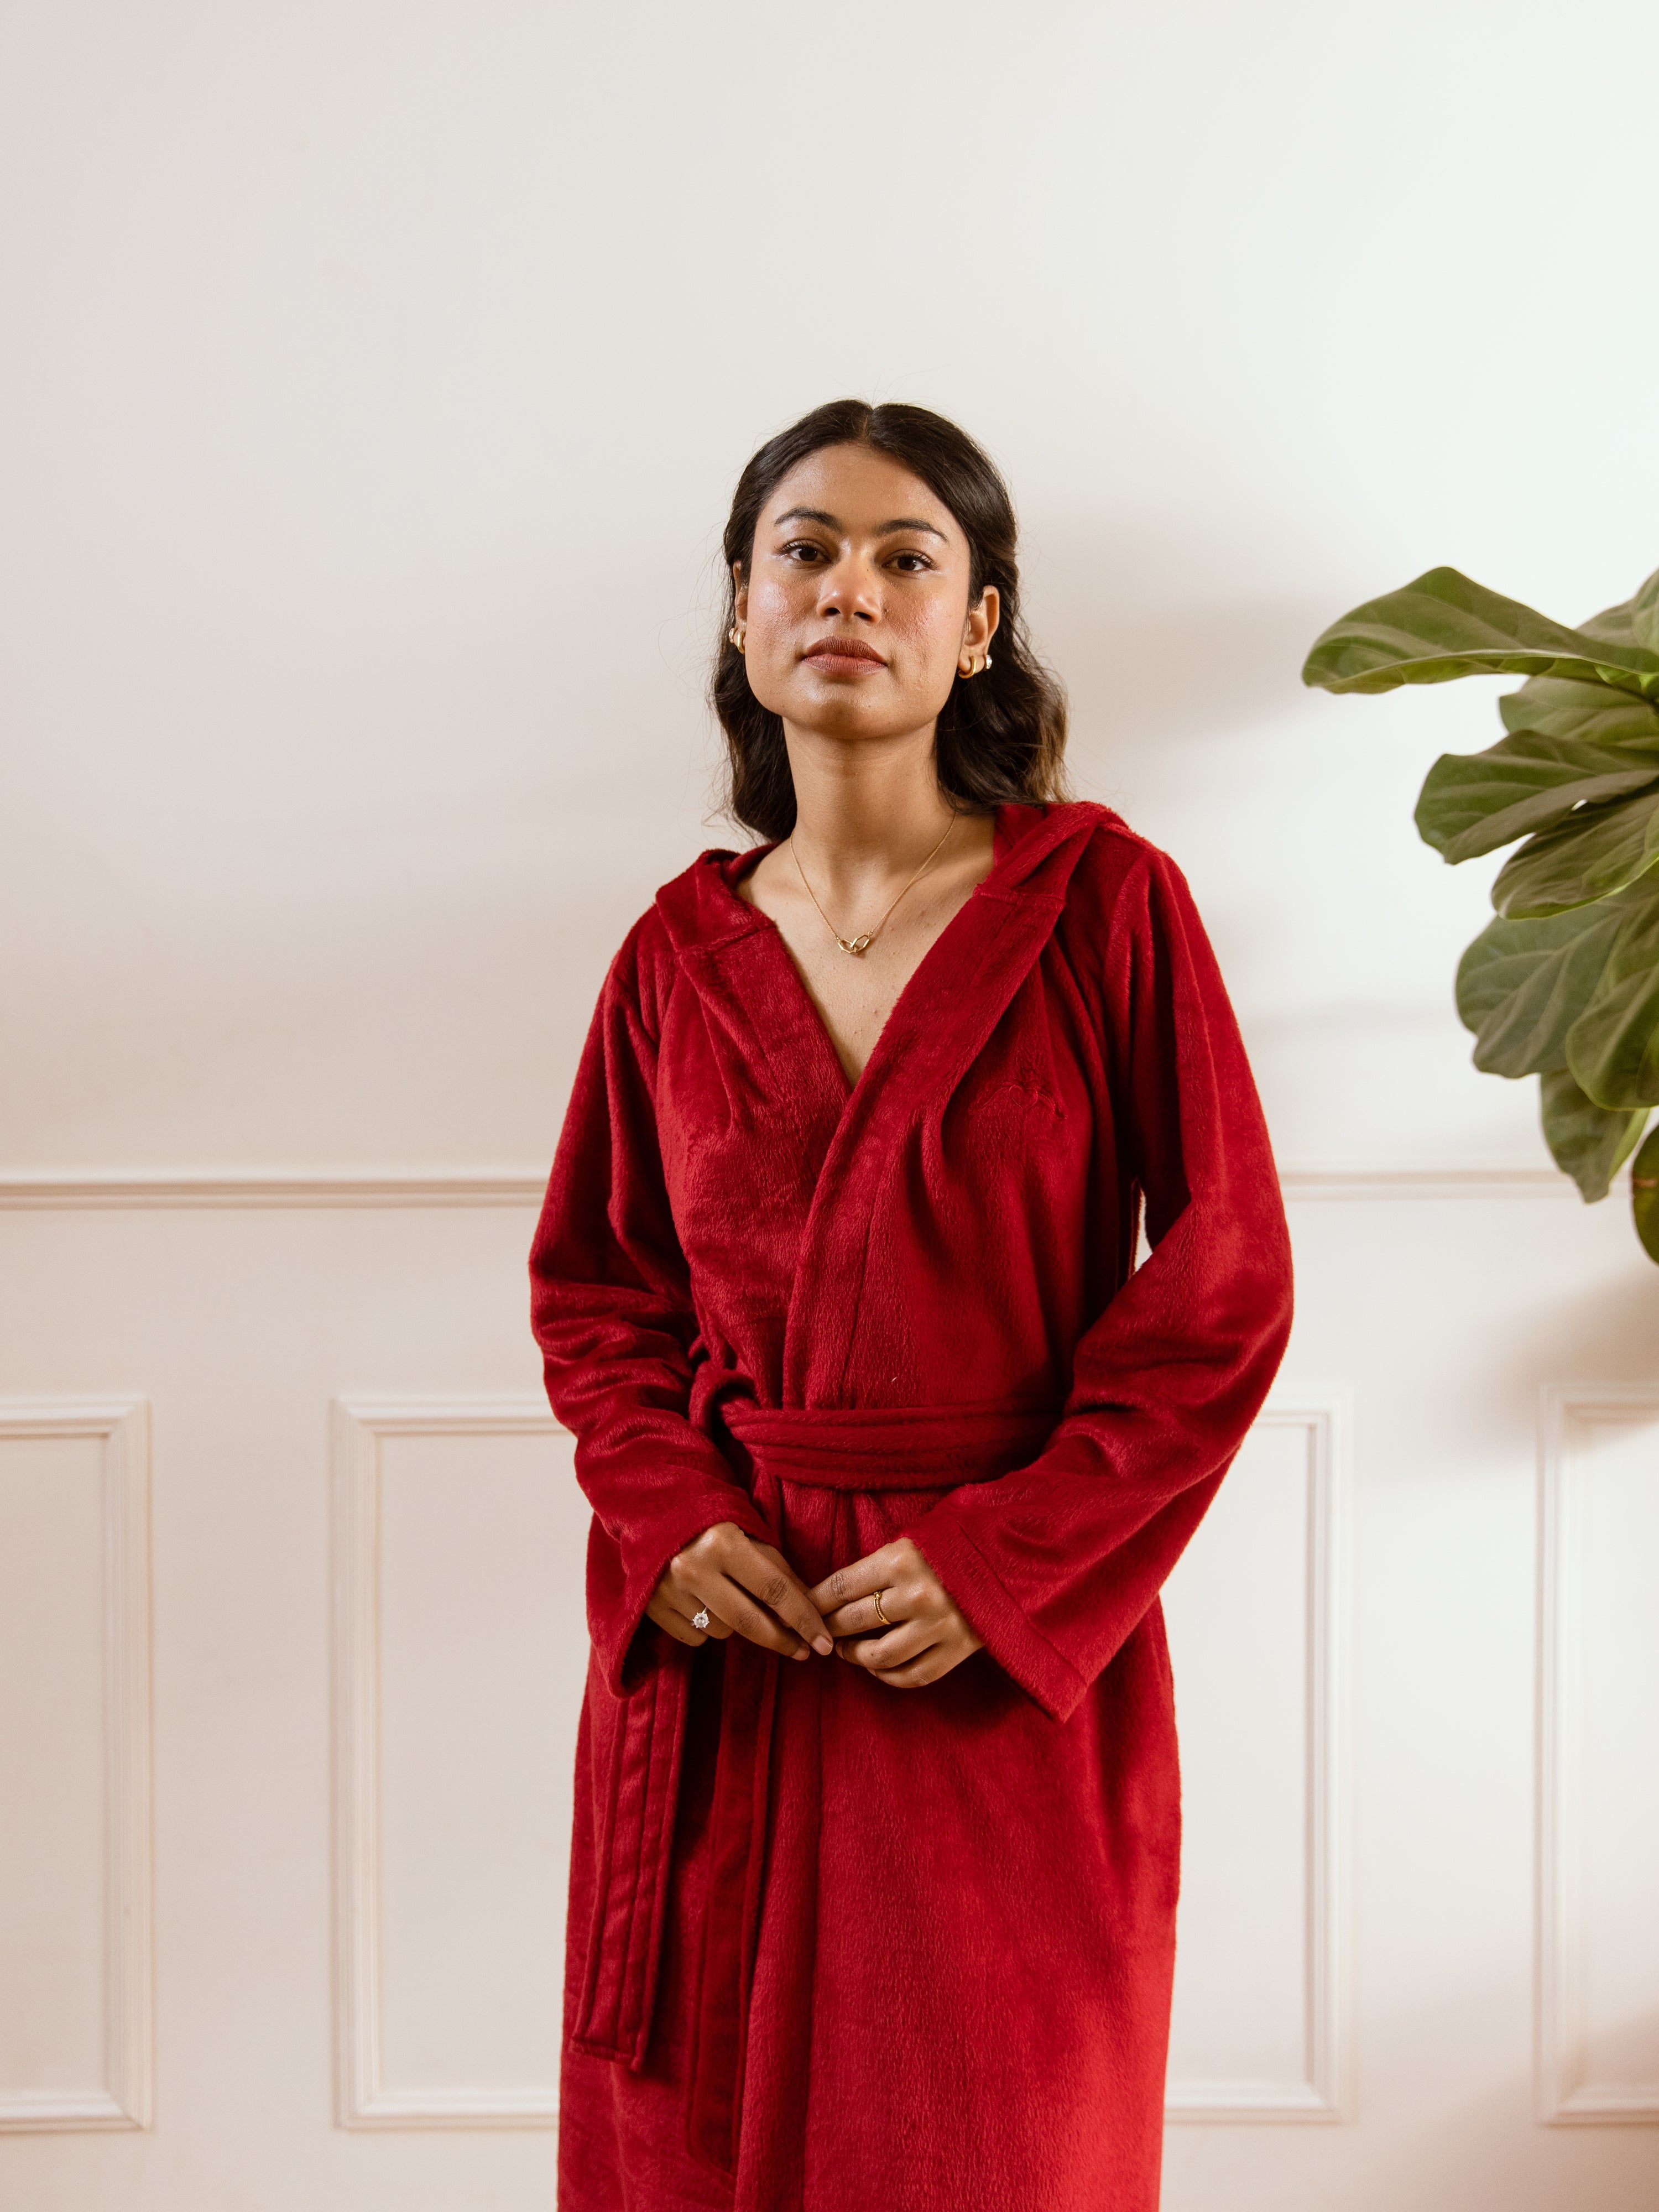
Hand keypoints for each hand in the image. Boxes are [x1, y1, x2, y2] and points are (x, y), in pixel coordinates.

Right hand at [646, 1521, 834, 1660]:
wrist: (651, 1511)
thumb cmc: (711, 1519)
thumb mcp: (747, 1531)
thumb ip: (777, 1567)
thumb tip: (807, 1607)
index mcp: (723, 1542)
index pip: (774, 1589)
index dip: (804, 1619)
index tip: (823, 1642)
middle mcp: (694, 1567)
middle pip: (750, 1621)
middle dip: (782, 1640)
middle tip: (804, 1651)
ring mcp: (669, 1590)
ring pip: (723, 1631)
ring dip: (736, 1624)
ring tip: (729, 1596)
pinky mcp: (652, 1607)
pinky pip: (696, 1638)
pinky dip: (706, 1628)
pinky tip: (702, 1603)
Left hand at [808, 1537, 983, 1687]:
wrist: (1009, 1559)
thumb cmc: (951, 1546)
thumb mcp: (911, 1542)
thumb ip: (876, 1566)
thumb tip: (830, 1593)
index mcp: (901, 1560)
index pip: (841, 1586)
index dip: (816, 1600)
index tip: (803, 1608)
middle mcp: (916, 1595)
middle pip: (854, 1621)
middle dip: (829, 1627)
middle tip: (820, 1630)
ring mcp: (938, 1627)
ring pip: (879, 1655)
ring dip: (854, 1656)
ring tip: (845, 1649)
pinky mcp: (957, 1650)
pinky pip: (912, 1675)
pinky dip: (888, 1676)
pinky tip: (877, 1668)